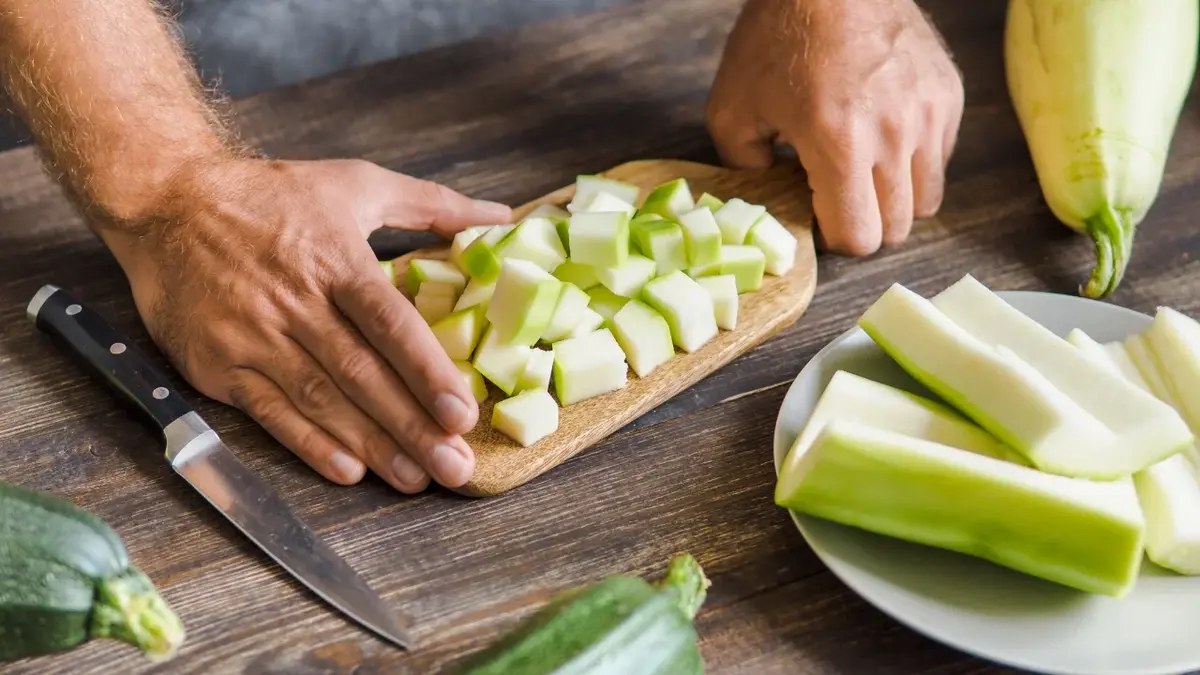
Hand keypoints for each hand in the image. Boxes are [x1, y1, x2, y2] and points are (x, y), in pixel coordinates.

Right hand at [104, 156, 510, 493]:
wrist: (167, 201)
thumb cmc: (271, 194)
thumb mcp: (356, 183)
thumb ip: (432, 204)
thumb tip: (501, 216)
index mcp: (335, 260)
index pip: (390, 325)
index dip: (427, 372)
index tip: (462, 413)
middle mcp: (295, 302)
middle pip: (362, 374)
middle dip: (413, 427)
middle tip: (456, 469)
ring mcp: (253, 336)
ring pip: (321, 401)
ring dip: (372, 445)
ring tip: (415, 479)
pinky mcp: (217, 364)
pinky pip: (270, 413)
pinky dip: (310, 445)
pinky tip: (349, 471)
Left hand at [706, 0, 964, 254]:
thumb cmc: (775, 39)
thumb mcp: (731, 110)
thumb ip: (745, 169)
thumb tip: (767, 200)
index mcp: (839, 145)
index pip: (859, 238)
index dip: (833, 237)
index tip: (816, 213)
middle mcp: (895, 134)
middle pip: (897, 228)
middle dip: (863, 222)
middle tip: (836, 196)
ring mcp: (929, 114)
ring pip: (927, 200)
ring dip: (894, 199)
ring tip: (863, 171)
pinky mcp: (948, 94)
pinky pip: (940, 158)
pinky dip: (914, 162)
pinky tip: (882, 136)